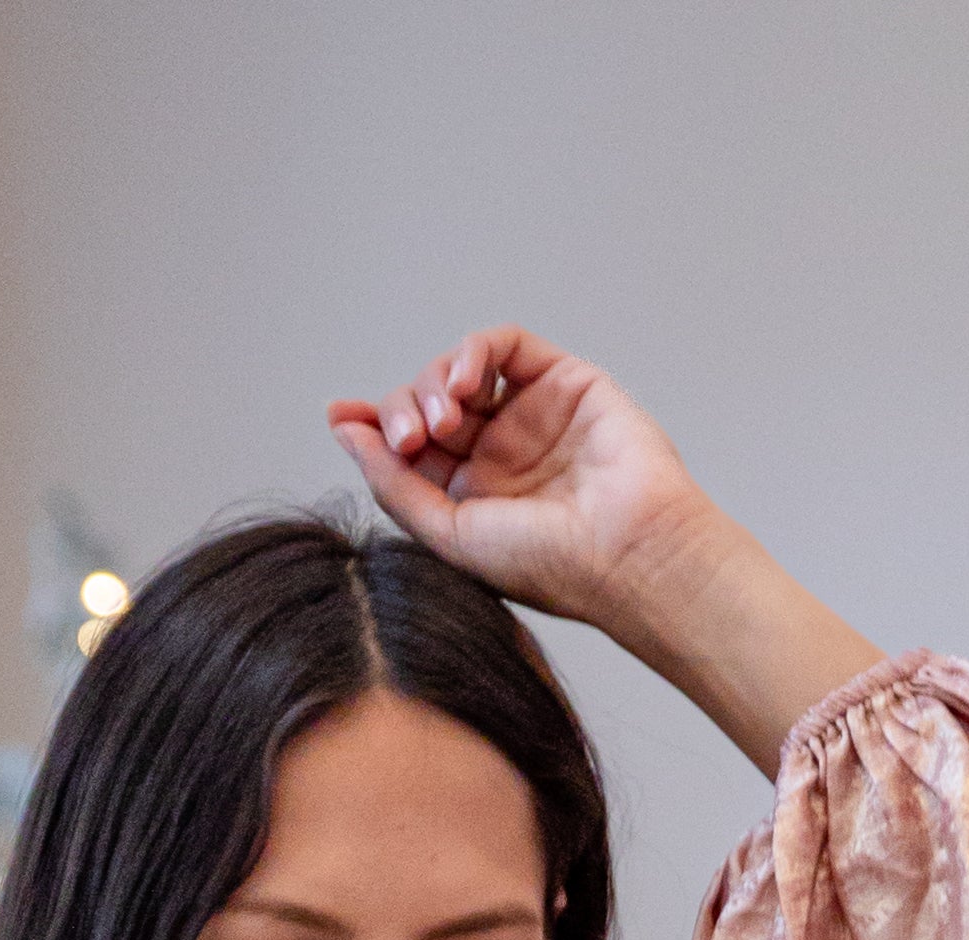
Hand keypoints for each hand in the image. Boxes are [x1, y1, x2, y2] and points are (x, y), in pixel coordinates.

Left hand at [328, 324, 713, 640]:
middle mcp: (498, 456)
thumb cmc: (548, 564)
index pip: (408, 450)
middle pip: (426, 406)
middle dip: (403, 410)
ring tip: (444, 419)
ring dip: (434, 383)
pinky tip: (463, 381)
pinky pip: (503, 346)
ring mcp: (530, 416)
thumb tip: (344, 431)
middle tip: (411, 438)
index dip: (371, 427)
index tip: (340, 415)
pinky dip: (472, 351)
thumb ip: (394, 484)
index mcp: (469, 500)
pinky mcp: (563, 382)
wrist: (628, 551)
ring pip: (458, 373)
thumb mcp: (450, 535)